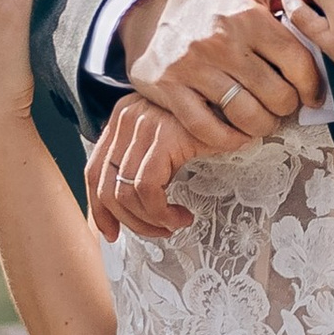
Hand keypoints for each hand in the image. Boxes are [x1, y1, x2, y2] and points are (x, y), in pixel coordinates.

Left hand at [84, 101, 205, 244]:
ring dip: (150, 221)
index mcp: (123, 118)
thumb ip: (143, 160)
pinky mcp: (166, 135)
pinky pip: (149, 189)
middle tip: (157, 231)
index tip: (111, 233)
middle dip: (130, 222)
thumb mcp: (167, 139)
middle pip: (107, 187)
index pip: (94, 171)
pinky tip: (182, 216)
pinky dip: (162, 213)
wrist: (239, 101)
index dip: (99, 209)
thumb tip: (124, 207)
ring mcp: (145, 124)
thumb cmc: (209, 124)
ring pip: (126, 194)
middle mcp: (128, 117)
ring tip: (173, 224)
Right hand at [121, 0, 325, 136]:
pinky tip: (238, 134)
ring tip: (265, 120)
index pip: (296, 60)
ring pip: (245, 114)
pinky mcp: (170, 88)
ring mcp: (193, 66)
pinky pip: (206, 127)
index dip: (312, 85)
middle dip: (287, 107)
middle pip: (275, 93)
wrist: (154, 15)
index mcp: (247, 16)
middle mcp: (221, 40)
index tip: (312, 95)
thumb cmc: (215, 7)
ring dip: (263, 125)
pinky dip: (228, 139)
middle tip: (285, 106)